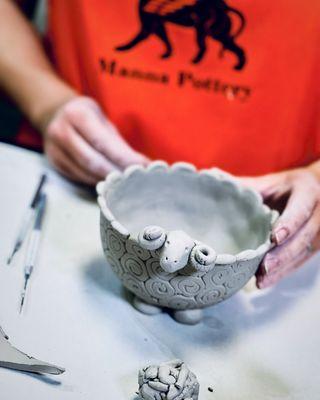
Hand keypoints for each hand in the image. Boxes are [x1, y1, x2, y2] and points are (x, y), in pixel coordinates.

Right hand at [43, 96, 148, 184]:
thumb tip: (143, 164)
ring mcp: (55, 149)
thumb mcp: (103, 121)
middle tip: (136, 181)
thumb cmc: (87, 118)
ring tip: (126, 184)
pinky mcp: (55, 163)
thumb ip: (119, 143)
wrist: (54, 114)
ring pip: (85, 173)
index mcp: (77, 115)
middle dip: (116, 174)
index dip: (124, 158)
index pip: (103, 142)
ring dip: (108, 181)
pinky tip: (109, 183)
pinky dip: (96, 181)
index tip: (142, 167)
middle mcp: (62, 131)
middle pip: (92, 161)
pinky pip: (79, 177)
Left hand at [240, 167, 319, 287]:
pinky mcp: (315, 246)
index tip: (274, 238)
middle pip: (304, 238)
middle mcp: (319, 214)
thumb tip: (215, 179)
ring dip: (283, 269)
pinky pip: (301, 262)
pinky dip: (284, 273)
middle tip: (264, 268)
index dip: (289, 224)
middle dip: (284, 255)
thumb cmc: (287, 186)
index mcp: (308, 193)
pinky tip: (266, 281)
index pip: (300, 210)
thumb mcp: (271, 182)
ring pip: (303, 253)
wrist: (317, 190)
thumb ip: (249, 186)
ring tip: (261, 280)